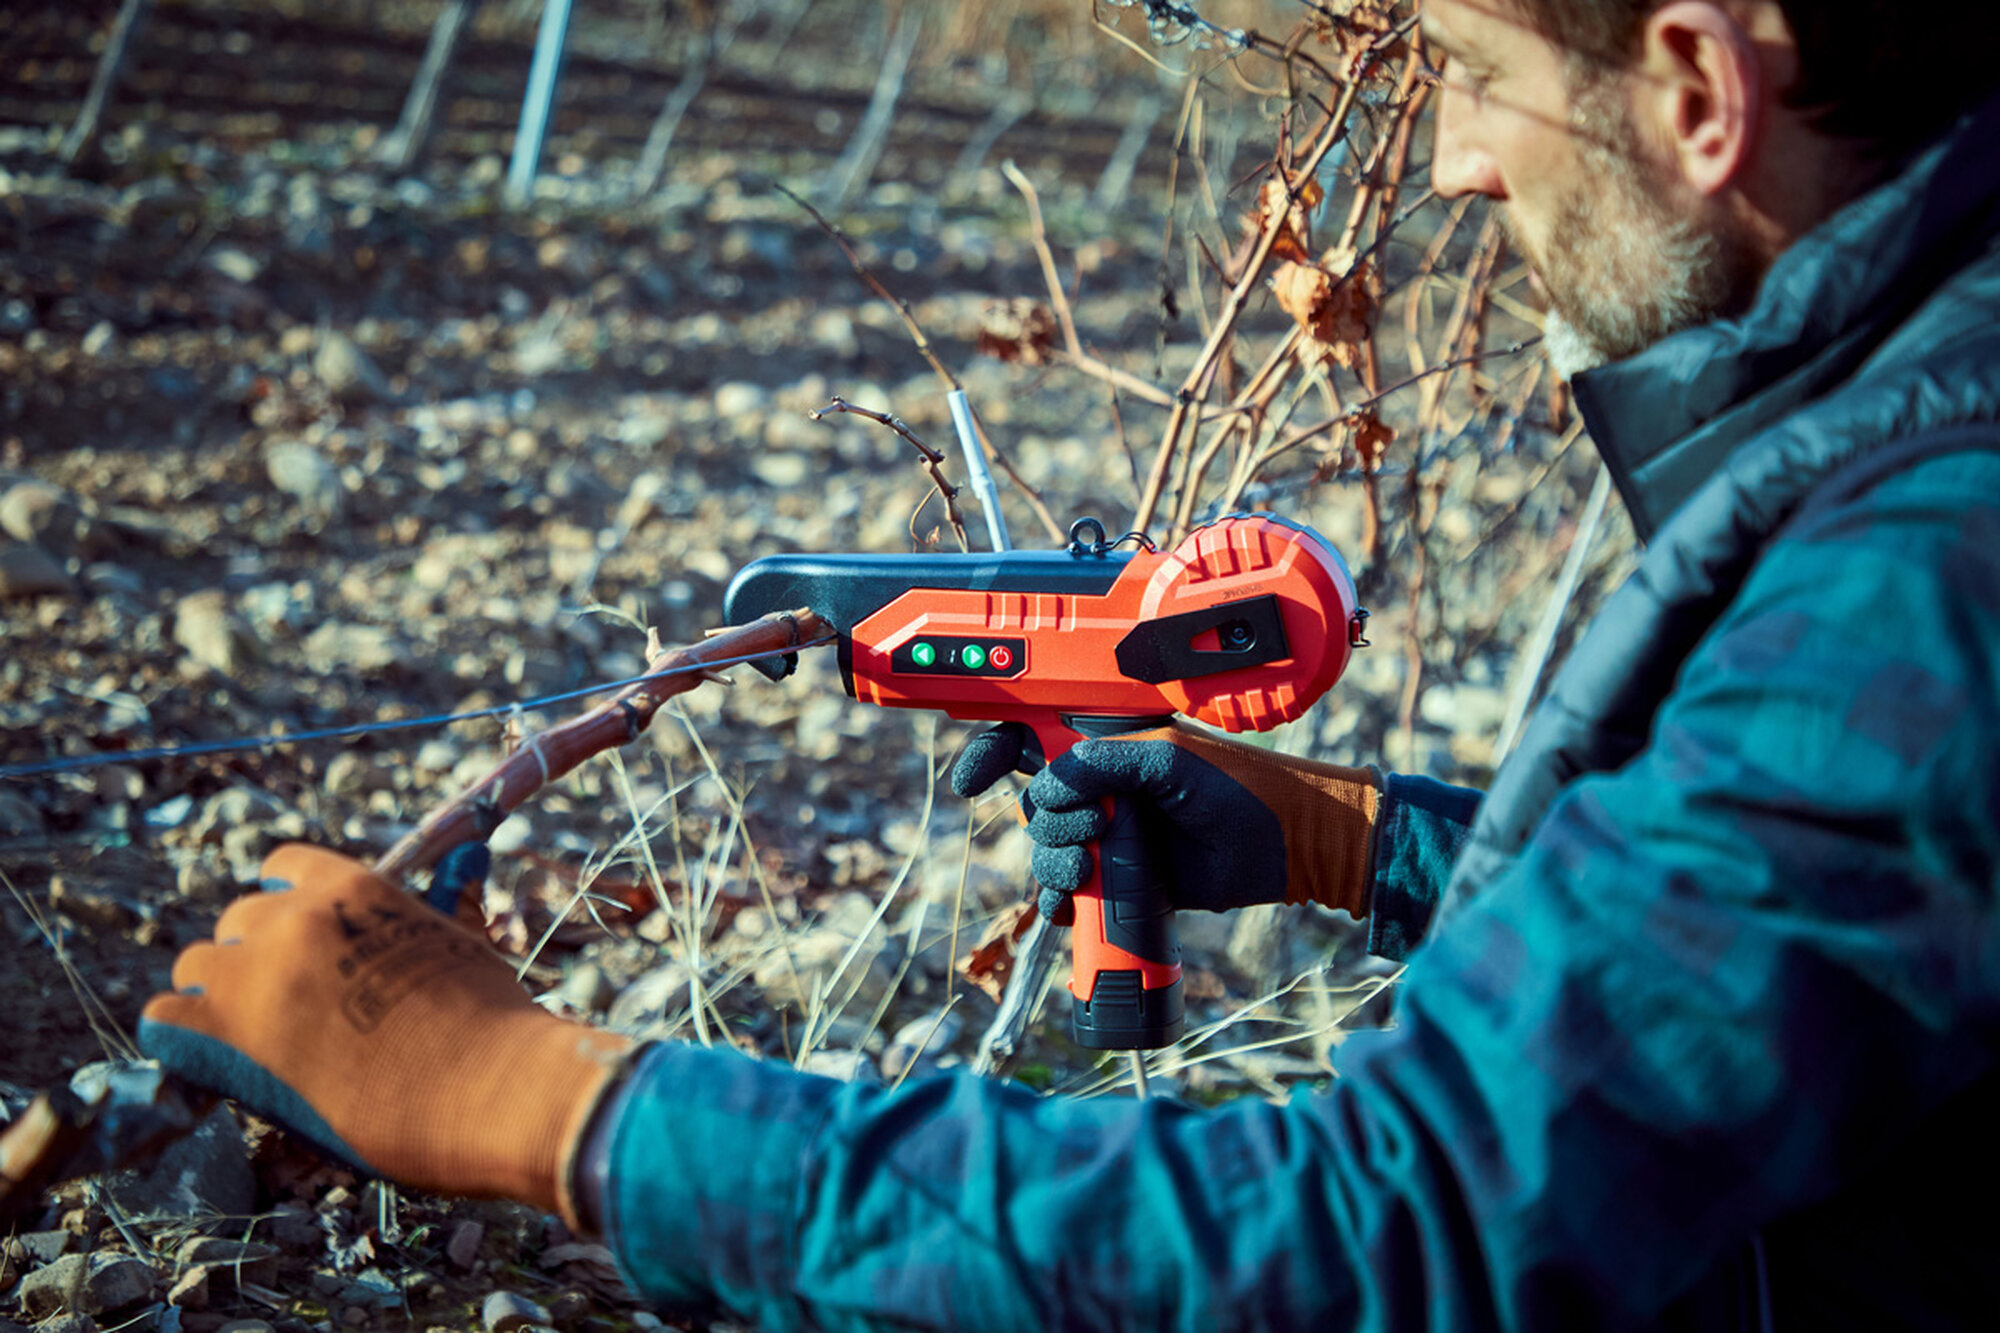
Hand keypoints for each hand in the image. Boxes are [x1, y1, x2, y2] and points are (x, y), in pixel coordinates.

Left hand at [139, 845, 631, 1227]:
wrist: (496, 1087)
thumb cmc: (496, 1025)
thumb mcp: (468, 944)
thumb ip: (448, 903)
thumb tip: (469, 857)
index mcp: (353, 888)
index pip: (283, 869)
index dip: (288, 910)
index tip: (301, 949)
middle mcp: (296, 918)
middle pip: (238, 922)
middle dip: (256, 961)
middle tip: (289, 1011)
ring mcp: (257, 974)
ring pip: (198, 967)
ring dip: (220, 1000)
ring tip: (258, 1044)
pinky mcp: (227, 1036)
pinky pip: (164, 1019)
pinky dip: (182, 1040)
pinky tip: (218, 1066)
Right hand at [951, 721, 1380, 923]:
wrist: (1284, 846)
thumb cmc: (1237, 788)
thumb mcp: (1166, 758)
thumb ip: (1102, 762)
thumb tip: (1048, 789)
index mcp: (1108, 743)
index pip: (1033, 734)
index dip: (993, 751)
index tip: (973, 780)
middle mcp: (1104, 786)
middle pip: (1035, 804)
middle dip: (1047, 825)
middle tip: (1089, 830)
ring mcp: (1112, 833)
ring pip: (1049, 852)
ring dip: (1055, 868)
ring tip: (1090, 872)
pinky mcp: (1123, 877)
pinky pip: (1071, 892)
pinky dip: (1062, 904)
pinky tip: (1072, 909)